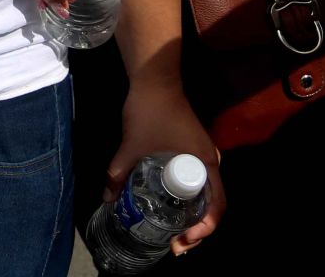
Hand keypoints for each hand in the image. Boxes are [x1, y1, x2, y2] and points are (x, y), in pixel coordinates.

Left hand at [107, 86, 224, 254]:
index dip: (204, 229)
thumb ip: (118, 172)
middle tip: (177, 243)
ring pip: (207, 192)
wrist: (154, 81)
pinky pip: (199, 180)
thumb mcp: (131, 145)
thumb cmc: (149, 112)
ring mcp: (204, 155)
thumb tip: (107, 199)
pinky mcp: (195, 149)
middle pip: (214, 204)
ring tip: (175, 230)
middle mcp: (211, 163)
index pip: (217, 206)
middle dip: (198, 228)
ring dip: (195, 213)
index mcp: (205, 164)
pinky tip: (172, 203)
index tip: (184, 241)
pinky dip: (190, 196)